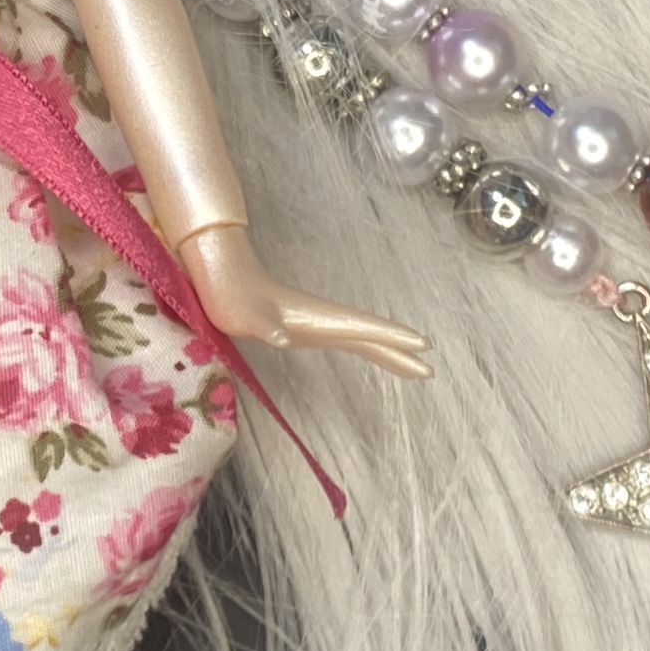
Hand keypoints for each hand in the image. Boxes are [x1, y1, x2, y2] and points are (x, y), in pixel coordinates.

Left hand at [178, 223, 430, 378]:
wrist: (220, 280)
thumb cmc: (233, 300)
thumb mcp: (247, 316)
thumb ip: (262, 324)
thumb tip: (277, 337)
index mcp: (318, 318)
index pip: (364, 329)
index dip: (392, 338)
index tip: (422, 346)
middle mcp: (323, 319)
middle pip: (370, 336)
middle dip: (398, 351)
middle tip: (429, 369)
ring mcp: (316, 322)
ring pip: (361, 338)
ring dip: (387, 350)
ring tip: (411, 365)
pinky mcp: (306, 326)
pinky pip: (346, 339)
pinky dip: (367, 346)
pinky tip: (368, 350)